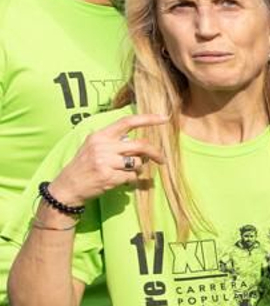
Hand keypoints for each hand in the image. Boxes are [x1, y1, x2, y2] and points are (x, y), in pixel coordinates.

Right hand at [46, 113, 167, 207]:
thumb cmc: (84, 166)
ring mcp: (105, 162)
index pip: (127, 122)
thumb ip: (114, 142)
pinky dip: (130, 180)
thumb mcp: (94, 147)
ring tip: (125, 171)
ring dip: (137, 169)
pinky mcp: (108, 177)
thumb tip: (139, 143)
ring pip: (137, 163)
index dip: (148, 119)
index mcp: (100, 136)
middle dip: (155, 153)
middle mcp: (102, 146)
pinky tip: (119, 180)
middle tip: (162, 160)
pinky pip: (132, 177)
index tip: (164, 118)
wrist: (68, 186)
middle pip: (140, 145)